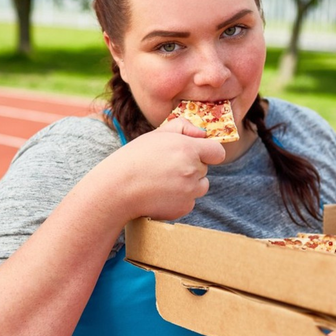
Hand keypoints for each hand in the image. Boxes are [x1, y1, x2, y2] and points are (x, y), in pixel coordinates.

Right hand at [101, 117, 225, 221]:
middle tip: (167, 167)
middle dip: (192, 166)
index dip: (209, 152)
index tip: (198, 153)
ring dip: (189, 183)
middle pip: (205, 169)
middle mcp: (192, 170)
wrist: (117, 189)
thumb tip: (202, 134)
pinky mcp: (183, 208)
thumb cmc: (134, 159)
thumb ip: (182, 127)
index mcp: (188, 149)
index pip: (217, 152)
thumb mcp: (156, 135)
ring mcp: (189, 191)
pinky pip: (189, 202)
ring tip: (164, 181)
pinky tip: (160, 194)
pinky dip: (179, 199)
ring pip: (200, 186)